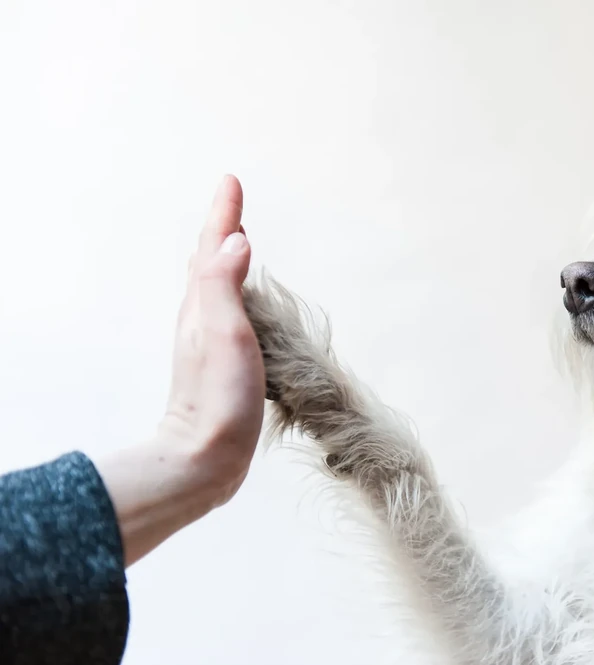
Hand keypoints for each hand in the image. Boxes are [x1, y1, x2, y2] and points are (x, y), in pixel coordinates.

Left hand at [159, 174, 264, 505]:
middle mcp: (201, 318)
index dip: (223, 214)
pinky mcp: (221, 362)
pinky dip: (236, 290)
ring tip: (237, 239)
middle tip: (233, 201)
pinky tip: (244, 300)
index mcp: (203, 306)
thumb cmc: (219, 397)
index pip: (212, 248)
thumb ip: (224, 285)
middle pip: (208, 261)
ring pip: (215, 286)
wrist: (206, 456)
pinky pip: (228, 310)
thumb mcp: (224, 334)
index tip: (231, 180)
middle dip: (222, 228)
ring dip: (226, 257)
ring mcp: (209, 341)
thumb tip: (236, 241)